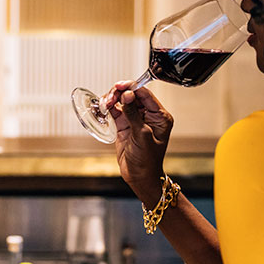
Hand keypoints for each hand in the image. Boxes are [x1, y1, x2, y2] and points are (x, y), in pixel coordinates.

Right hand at [106, 81, 173, 202]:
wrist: (139, 177)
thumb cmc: (147, 161)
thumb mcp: (141, 135)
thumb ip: (133, 114)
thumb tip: (127, 95)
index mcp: (159, 116)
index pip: (145, 95)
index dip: (132, 88)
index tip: (120, 86)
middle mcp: (148, 115)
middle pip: (132, 95)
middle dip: (120, 93)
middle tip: (110, 98)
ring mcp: (135, 120)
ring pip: (122, 101)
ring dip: (113, 99)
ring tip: (106, 104)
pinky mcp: (124, 125)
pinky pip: (115, 111)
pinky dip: (109, 107)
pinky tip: (104, 108)